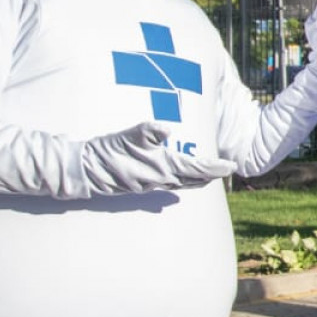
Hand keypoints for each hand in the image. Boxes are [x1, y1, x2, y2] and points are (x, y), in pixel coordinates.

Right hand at [77, 122, 235, 195]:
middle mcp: (160, 180)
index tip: (231, 166)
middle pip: (193, 179)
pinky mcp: (142, 187)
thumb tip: (166, 130)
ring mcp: (151, 186)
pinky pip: (169, 186)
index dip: (214, 167)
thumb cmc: (108, 151)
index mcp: (162, 166)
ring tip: (211, 174)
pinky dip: (182, 182)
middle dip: (211, 174)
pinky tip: (183, 179)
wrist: (86, 170)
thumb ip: (148, 131)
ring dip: (198, 179)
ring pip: (182, 184)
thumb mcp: (128, 136)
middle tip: (227, 168)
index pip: (196, 168)